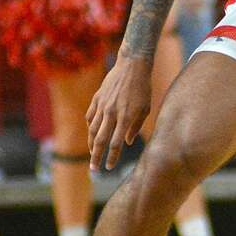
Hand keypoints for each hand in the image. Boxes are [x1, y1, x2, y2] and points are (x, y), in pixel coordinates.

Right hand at [86, 54, 153, 169]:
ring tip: (92, 154)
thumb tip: (127, 142)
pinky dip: (90, 127)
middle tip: (94, 170)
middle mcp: (111, 113)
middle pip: (100, 140)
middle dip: (96, 157)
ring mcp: (102, 105)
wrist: (132, 66)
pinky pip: (90, 117)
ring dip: (91, 144)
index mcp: (125, 117)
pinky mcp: (96, 98)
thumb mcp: (145, 108)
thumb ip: (135, 126)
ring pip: (92, 130)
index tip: (109, 167)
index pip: (115, 143)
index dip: (111, 157)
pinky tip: (92, 133)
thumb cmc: (143, 88)